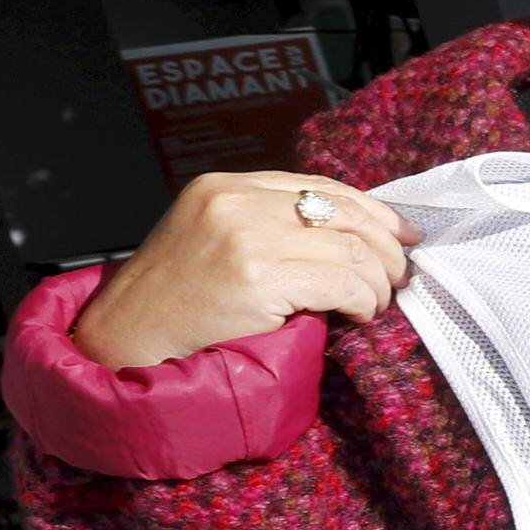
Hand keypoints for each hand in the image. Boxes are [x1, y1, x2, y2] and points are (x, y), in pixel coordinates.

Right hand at [74, 171, 415, 368]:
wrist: (126, 342)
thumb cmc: (176, 304)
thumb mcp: (217, 241)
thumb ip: (272, 226)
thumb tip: (358, 235)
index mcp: (225, 186)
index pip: (321, 187)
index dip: (374, 211)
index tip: (403, 235)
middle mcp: (235, 202)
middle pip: (344, 213)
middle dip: (386, 247)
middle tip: (397, 277)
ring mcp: (244, 235)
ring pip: (352, 249)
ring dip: (377, 281)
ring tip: (373, 304)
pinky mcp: (257, 275)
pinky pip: (342, 281)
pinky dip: (363, 301)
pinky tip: (358, 315)